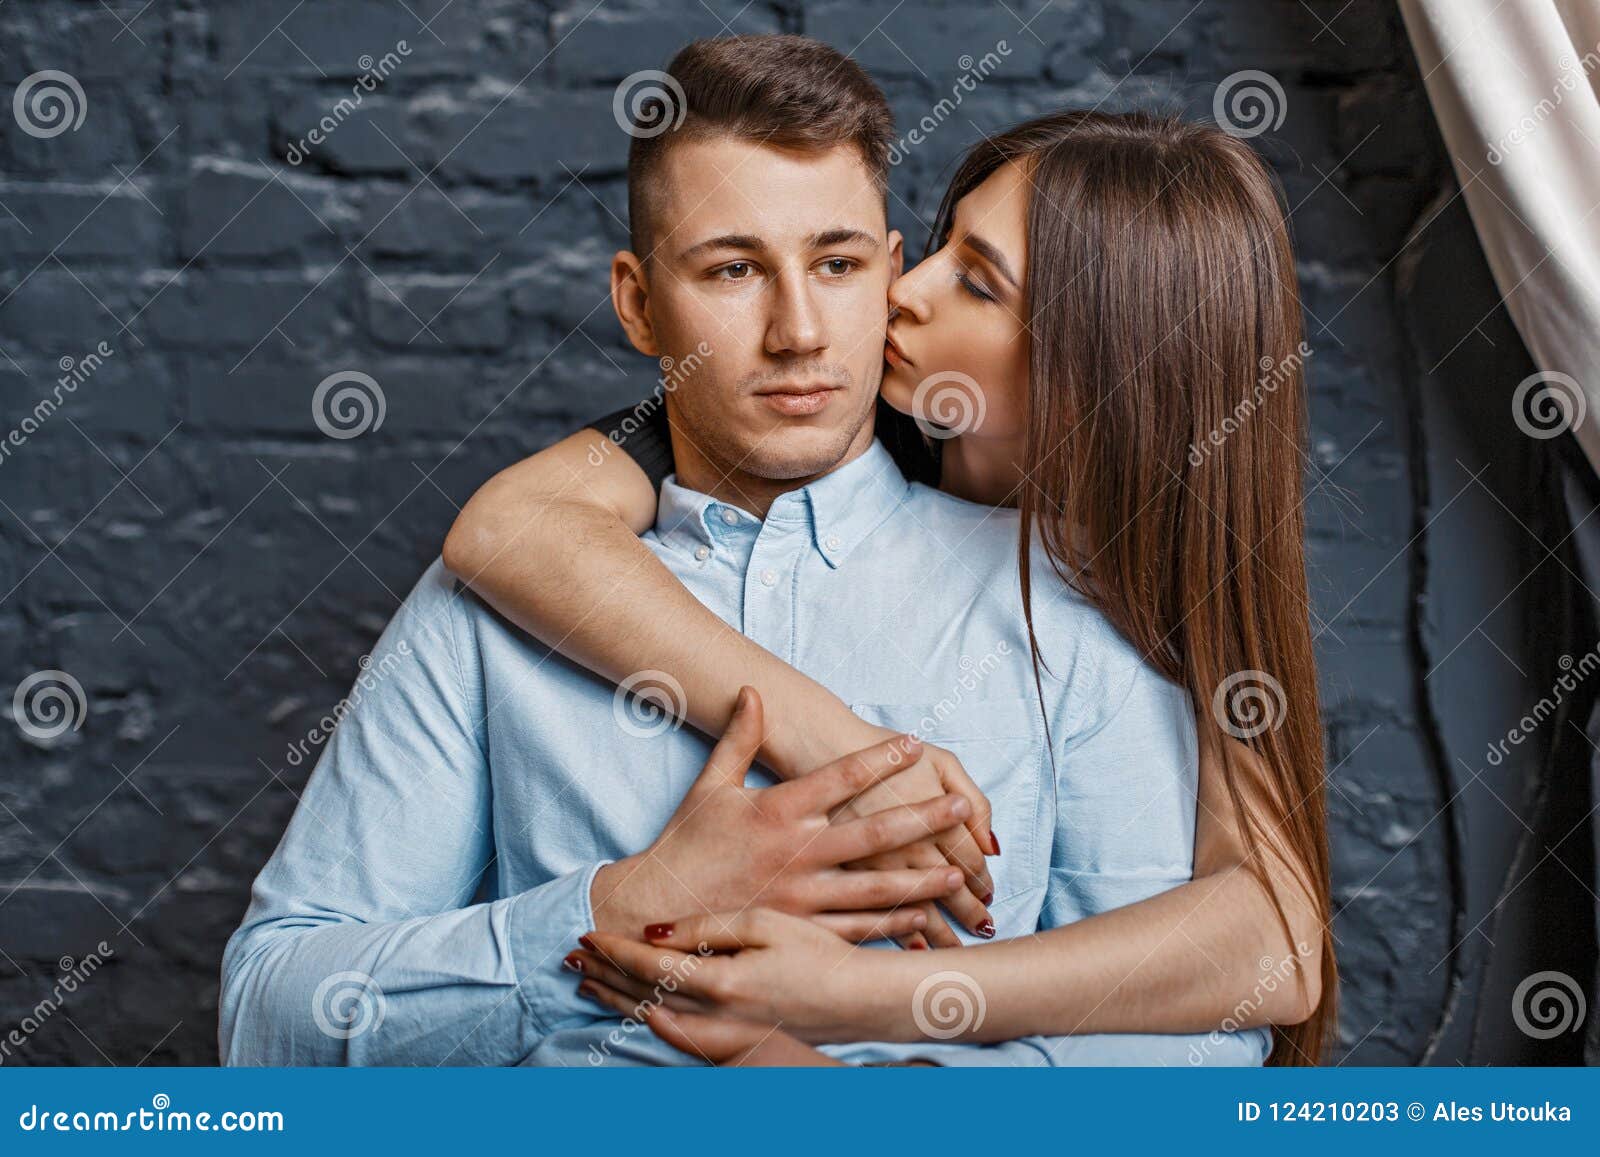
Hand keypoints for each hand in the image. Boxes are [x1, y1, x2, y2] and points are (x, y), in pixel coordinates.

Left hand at [574, 908, 897, 1044]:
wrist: (862, 1001)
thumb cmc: (820, 954)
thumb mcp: (765, 924)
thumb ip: (707, 927)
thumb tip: (655, 933)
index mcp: (719, 984)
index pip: (647, 967)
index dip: (612, 949)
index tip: (585, 932)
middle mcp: (715, 1020)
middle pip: (641, 998)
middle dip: (603, 975)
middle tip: (571, 957)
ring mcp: (725, 1040)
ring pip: (654, 1023)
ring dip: (619, 1002)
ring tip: (590, 984)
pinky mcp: (737, 1047)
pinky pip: (680, 1040)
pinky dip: (651, 1025)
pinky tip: (641, 1014)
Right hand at [590, 687, 971, 941]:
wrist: (657, 907)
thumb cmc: (686, 843)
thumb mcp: (711, 784)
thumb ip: (740, 738)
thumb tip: (751, 690)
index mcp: (779, 810)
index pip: (841, 777)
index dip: (881, 758)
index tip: (914, 743)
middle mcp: (797, 851)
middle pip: (874, 832)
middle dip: (924, 818)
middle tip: (962, 807)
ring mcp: (802, 896)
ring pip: (875, 887)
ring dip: (920, 879)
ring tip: (959, 871)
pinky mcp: (800, 932)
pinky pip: (855, 928)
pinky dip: (891, 924)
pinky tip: (923, 919)